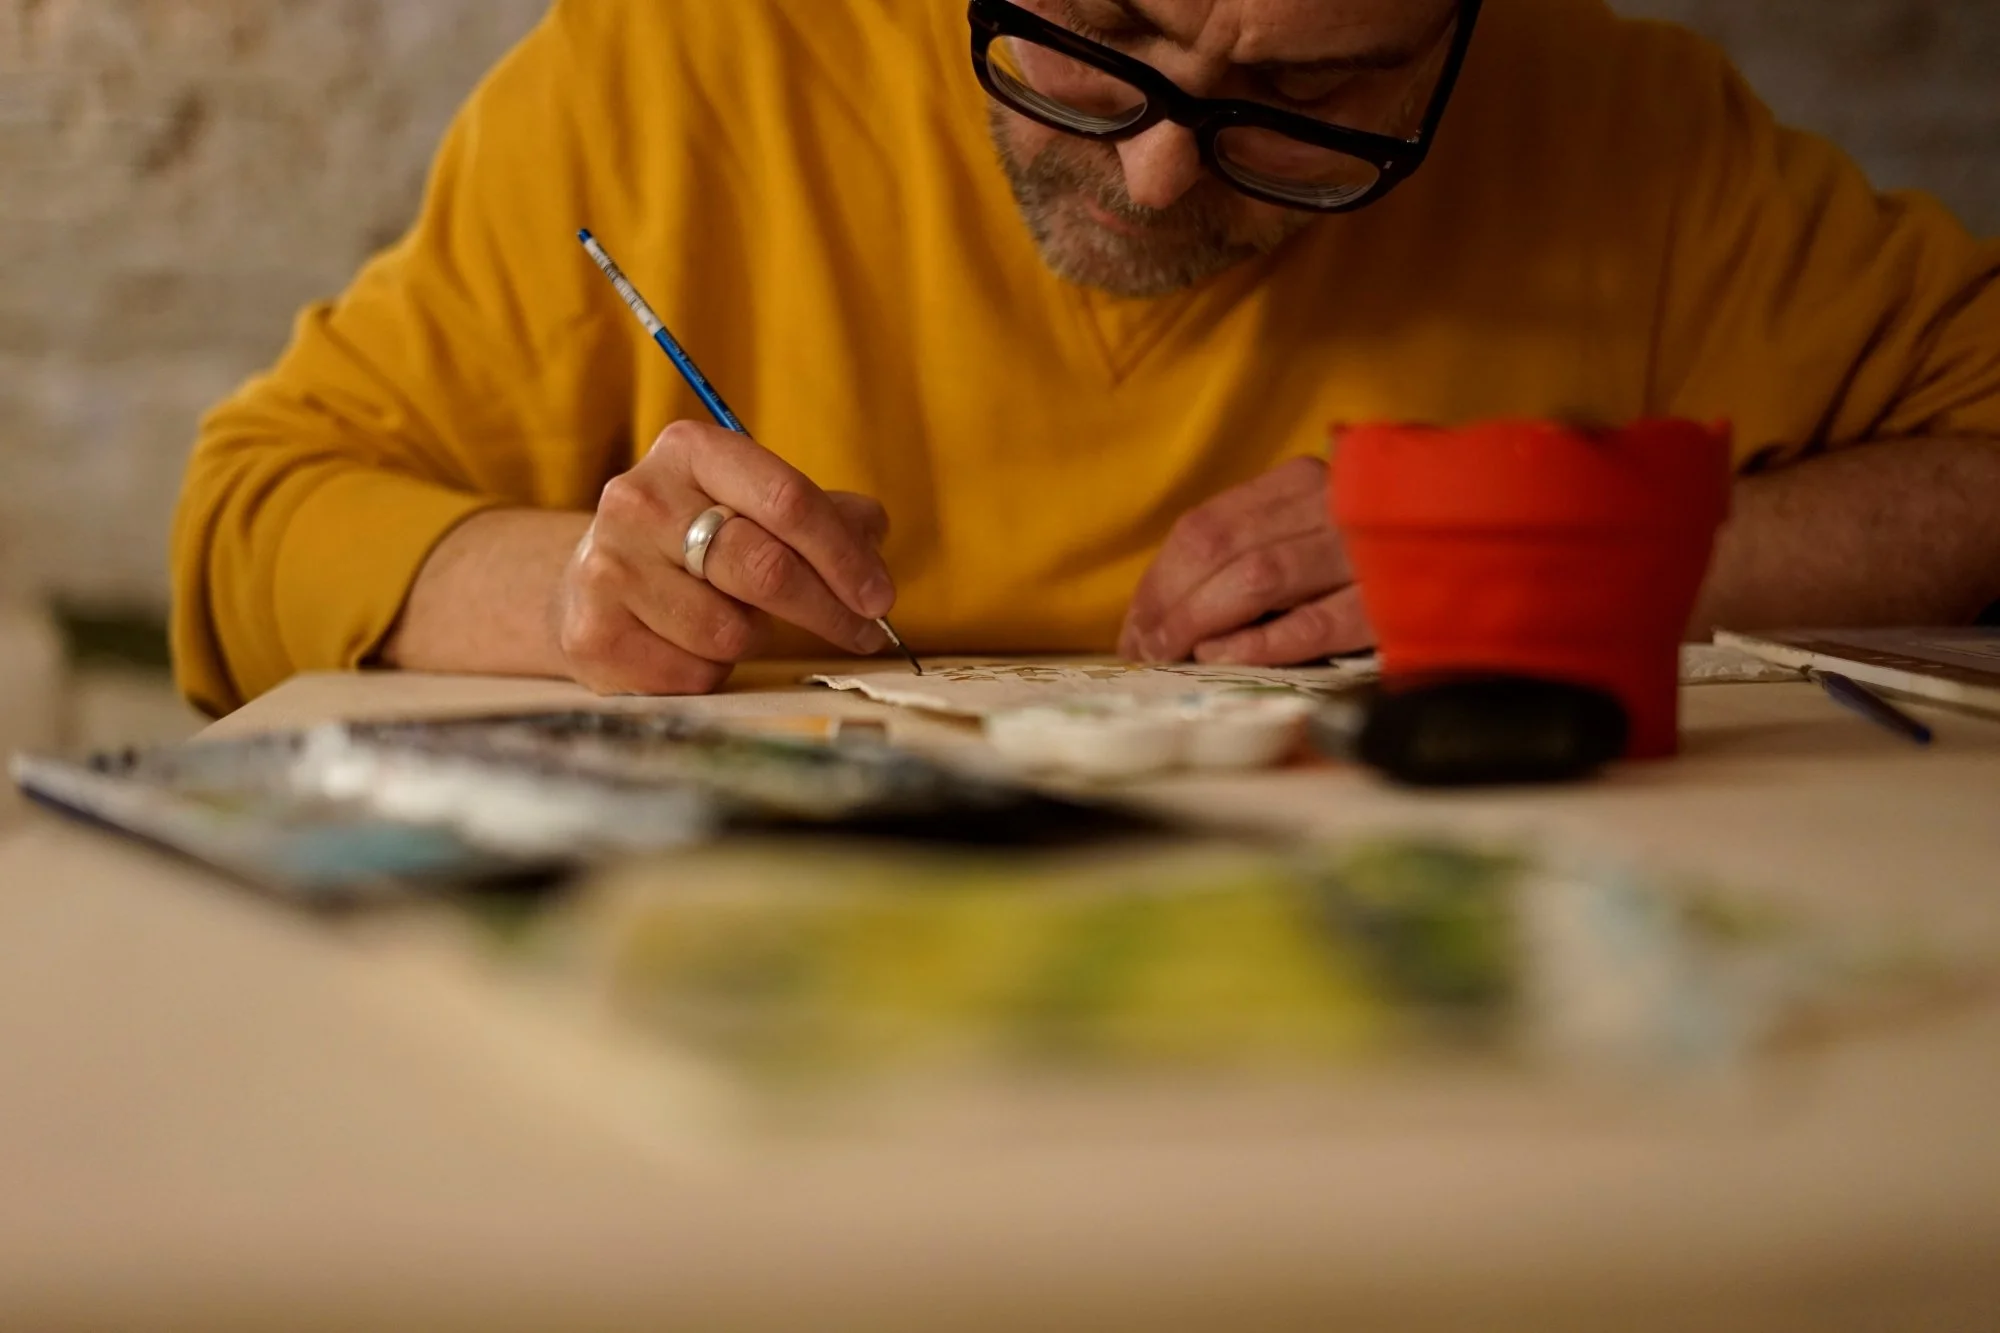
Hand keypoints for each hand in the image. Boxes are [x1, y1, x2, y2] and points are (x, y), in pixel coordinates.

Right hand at [556, 420, 895, 694]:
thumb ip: (820, 514)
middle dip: (827, 610)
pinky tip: (691, 647)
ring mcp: (608, 567)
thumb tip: (872, 532)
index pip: (787, 500)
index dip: (844, 555)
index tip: (879, 597)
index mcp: (689, 451)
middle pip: (765, 568)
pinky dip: (712, 672)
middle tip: (862, 633)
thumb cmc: (693, 544)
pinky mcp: (593, 633)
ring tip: (735, 622)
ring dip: (754, 639)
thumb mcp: (752, 507)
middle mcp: (638, 499)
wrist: (592, 586)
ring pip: (729, 631)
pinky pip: (693, 673)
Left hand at [1118, 456, 1371, 665]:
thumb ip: (1258, 545)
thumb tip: (1170, 606)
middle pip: (1221, 549)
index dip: (1159, 578)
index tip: (1135, 624)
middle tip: (1145, 650)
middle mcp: (1333, 502)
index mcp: (1306, 480)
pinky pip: (1313, 622)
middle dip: (1170, 606)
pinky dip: (1260, 642)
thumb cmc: (1385, 545)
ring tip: (1173, 657)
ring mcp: (1365, 546)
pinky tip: (1226, 658)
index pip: (1206, 525)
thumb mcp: (1319, 525)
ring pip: (1257, 578)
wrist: (1499, 539)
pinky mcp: (1394, 597)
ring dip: (1201, 624)